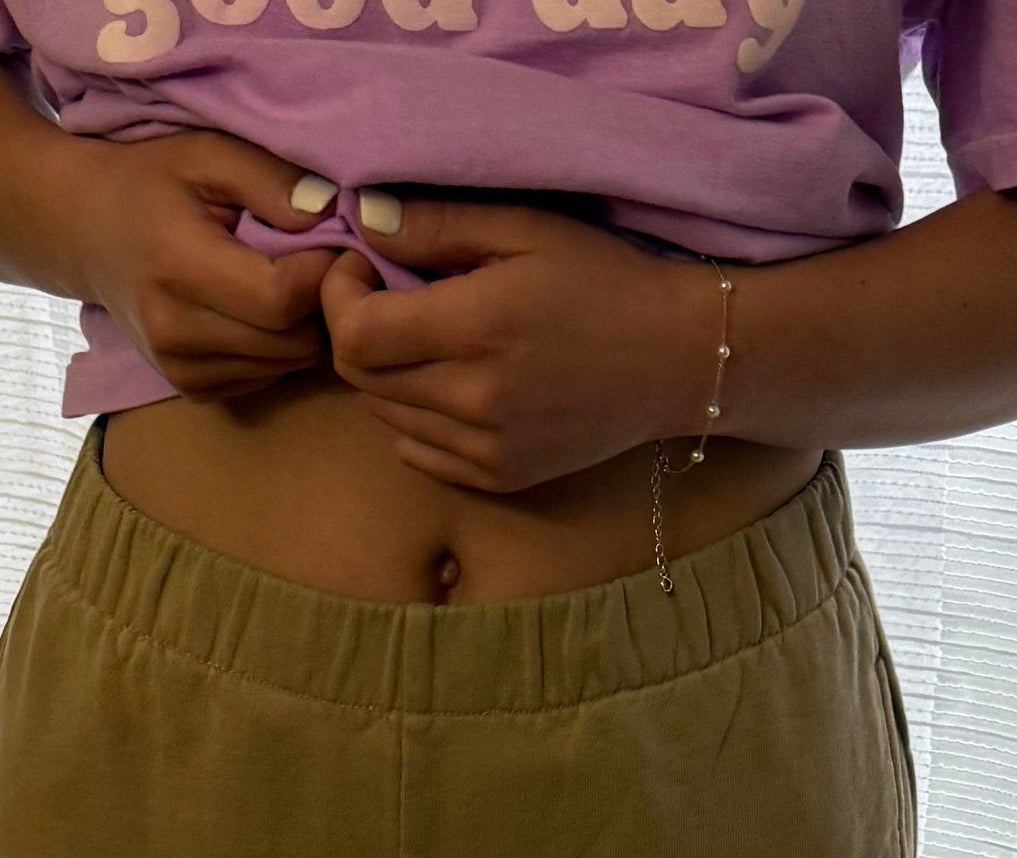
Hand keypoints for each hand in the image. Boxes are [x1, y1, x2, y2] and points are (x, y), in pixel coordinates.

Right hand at [66, 132, 339, 398]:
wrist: (85, 231)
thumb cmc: (151, 181)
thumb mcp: (206, 153)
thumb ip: (269, 179)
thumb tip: (330, 211)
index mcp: (178, 269)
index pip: (280, 299)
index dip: (321, 273)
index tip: (331, 242)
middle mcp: (175, 332)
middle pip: (293, 341)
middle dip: (321, 303)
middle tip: (316, 261)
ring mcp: (180, 370)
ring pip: (287, 365)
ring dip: (304, 328)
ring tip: (285, 281)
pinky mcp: (191, 389)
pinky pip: (267, 378)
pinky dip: (278, 348)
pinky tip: (258, 310)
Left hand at [319, 197, 725, 492]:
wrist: (676, 361)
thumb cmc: (604, 281)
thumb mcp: (526, 229)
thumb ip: (439, 226)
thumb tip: (364, 220)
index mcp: (476, 330)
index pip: (355, 336)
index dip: (340, 299)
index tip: (361, 269)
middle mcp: (474, 399)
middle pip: (362, 380)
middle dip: (358, 333)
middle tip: (390, 298)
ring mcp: (486, 449)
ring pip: (385, 418)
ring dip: (387, 377)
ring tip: (427, 340)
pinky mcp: (500, 478)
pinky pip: (419, 454)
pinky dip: (415, 420)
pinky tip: (450, 386)